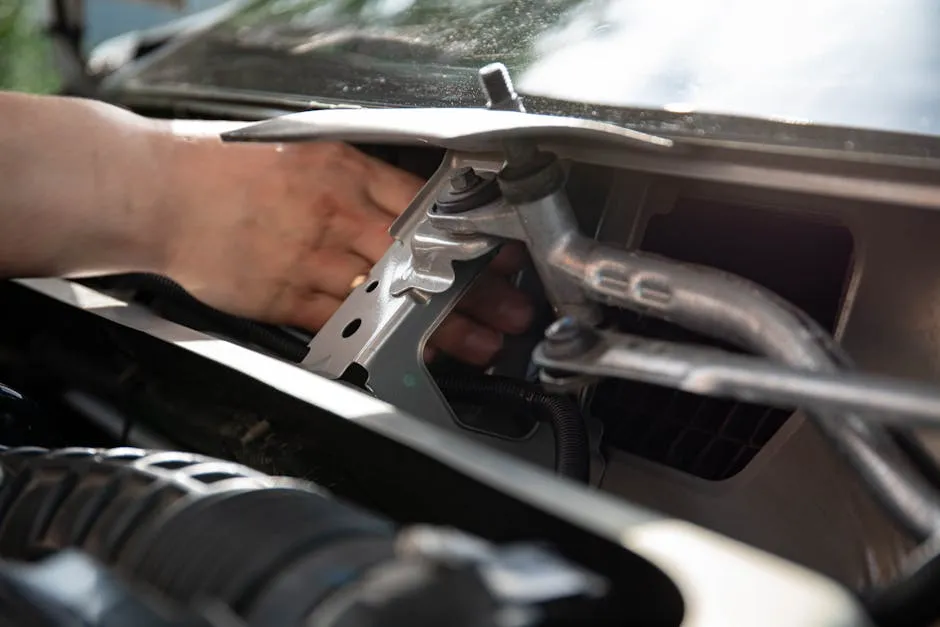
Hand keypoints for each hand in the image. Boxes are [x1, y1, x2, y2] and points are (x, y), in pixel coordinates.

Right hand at [162, 139, 532, 364]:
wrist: (162, 192)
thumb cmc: (230, 172)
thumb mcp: (308, 154)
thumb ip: (360, 182)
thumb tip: (409, 205)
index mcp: (344, 173)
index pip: (425, 208)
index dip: (469, 237)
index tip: (501, 256)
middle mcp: (334, 215)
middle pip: (420, 260)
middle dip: (473, 291)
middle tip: (511, 311)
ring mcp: (311, 258)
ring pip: (391, 299)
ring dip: (440, 327)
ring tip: (478, 346)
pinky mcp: (285, 296)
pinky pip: (343, 324)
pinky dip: (381, 342)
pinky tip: (410, 356)